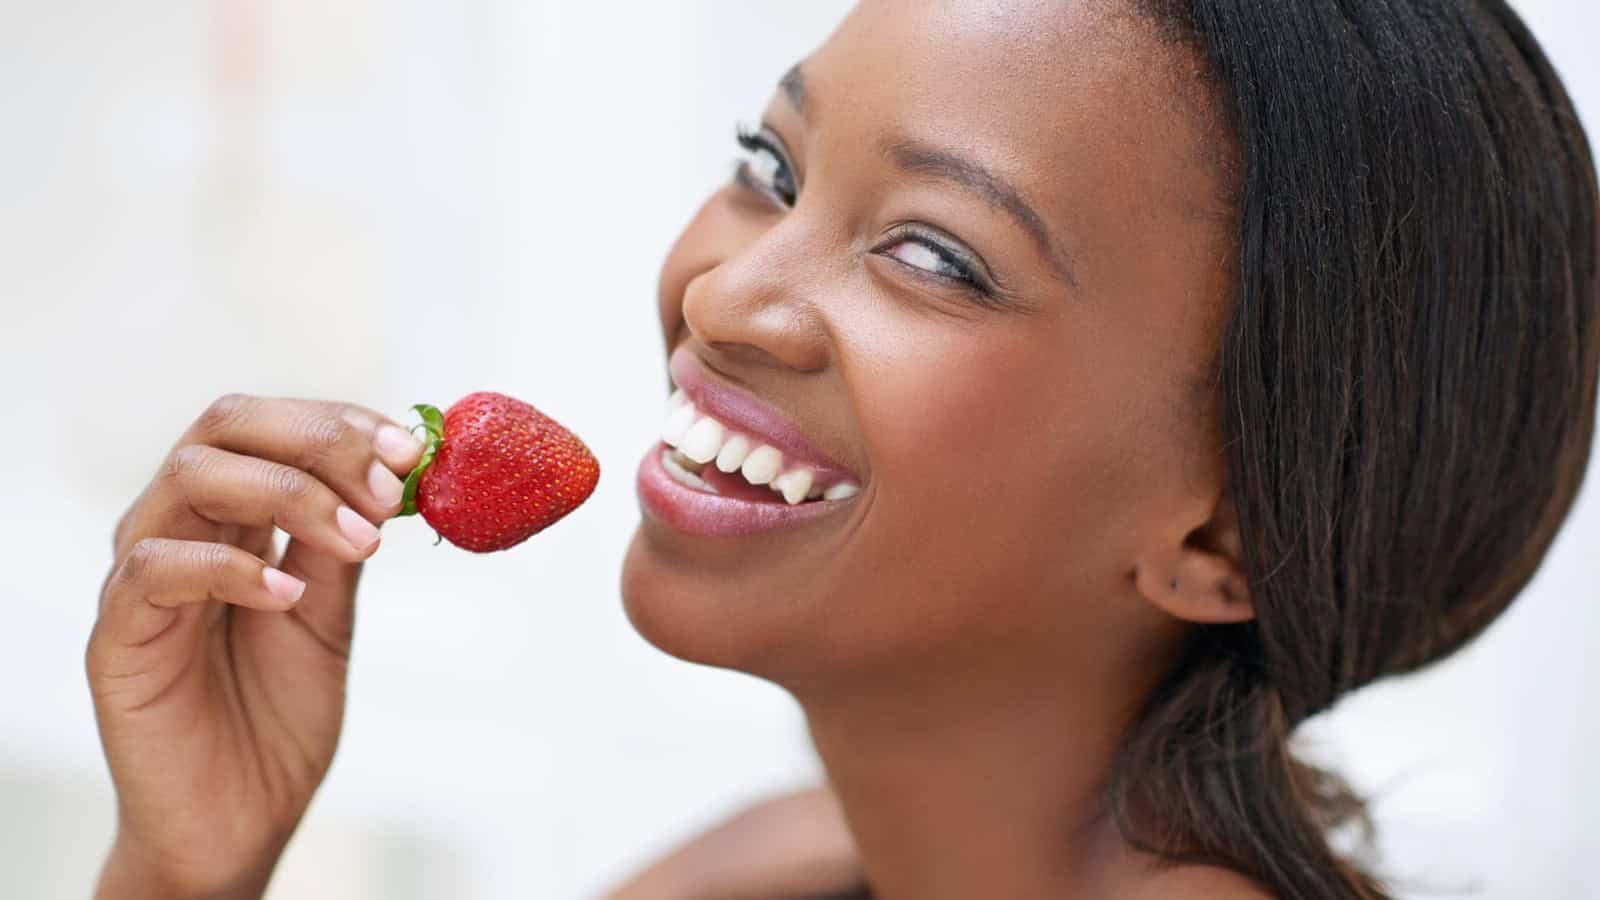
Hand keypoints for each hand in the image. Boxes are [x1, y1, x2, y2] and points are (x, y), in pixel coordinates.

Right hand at [87, 395, 422, 898]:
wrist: (241, 819)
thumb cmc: (279, 714)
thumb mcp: (331, 615)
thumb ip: (344, 543)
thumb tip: (396, 472)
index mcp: (232, 515)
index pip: (270, 425)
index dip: (341, 422)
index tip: (412, 448)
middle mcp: (180, 528)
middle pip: (225, 425)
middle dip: (318, 439)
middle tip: (390, 486)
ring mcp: (141, 578)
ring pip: (189, 478)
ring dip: (289, 493)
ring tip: (361, 542)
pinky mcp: (117, 637)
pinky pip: (155, 570)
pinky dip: (231, 568)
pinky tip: (289, 594)